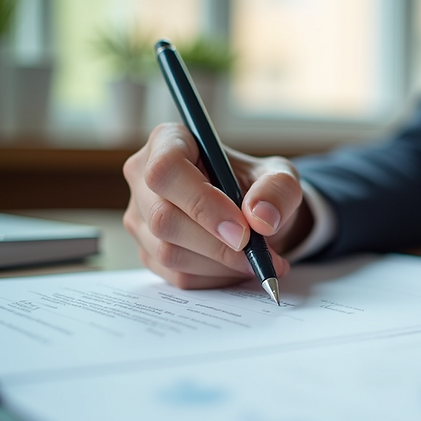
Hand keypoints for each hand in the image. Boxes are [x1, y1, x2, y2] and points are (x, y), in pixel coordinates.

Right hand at [123, 123, 312, 288]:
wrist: (255, 217)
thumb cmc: (260, 188)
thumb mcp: (280, 178)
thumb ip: (278, 190)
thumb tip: (261, 218)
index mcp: (169, 141)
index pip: (167, 170)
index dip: (202, 203)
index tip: (242, 230)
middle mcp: (143, 177)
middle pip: (163, 218)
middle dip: (216, 244)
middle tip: (259, 253)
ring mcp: (141, 217)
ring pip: (168, 252)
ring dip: (220, 264)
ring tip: (257, 260)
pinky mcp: (148, 252)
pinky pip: (176, 275)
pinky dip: (215, 278)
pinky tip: (238, 267)